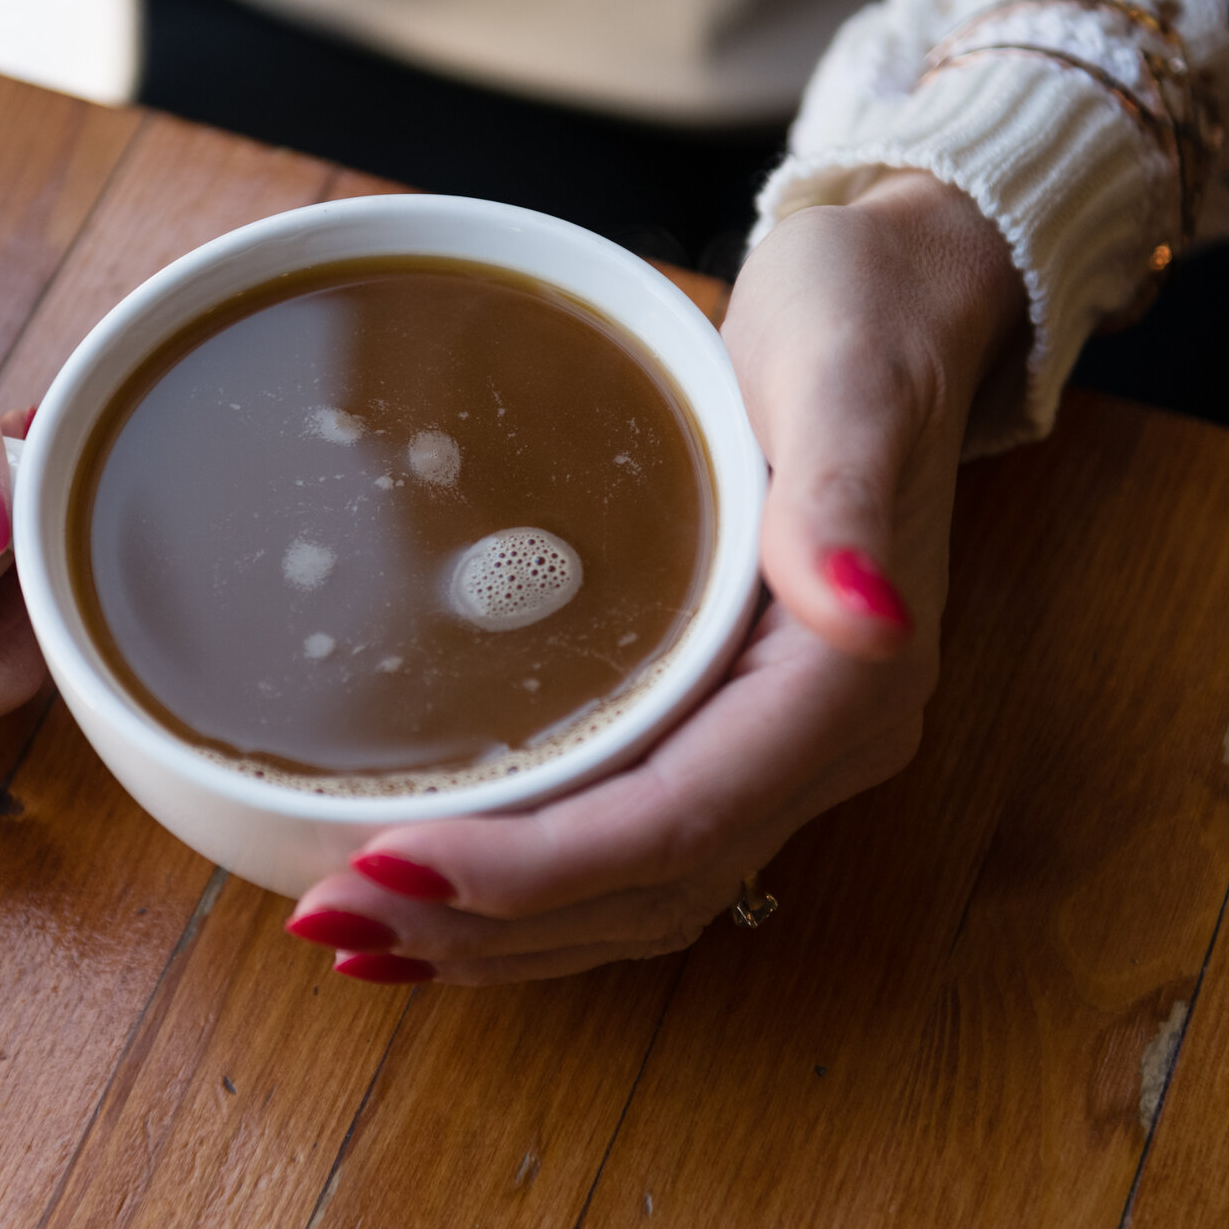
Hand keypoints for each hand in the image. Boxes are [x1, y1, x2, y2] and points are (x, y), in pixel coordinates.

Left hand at [286, 171, 1026, 982]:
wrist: (898, 298)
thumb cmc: (863, 317)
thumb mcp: (850, 373)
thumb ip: (848, 496)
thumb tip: (863, 614)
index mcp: (847, 681)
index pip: (677, 823)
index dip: (533, 867)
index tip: (393, 864)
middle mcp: (825, 741)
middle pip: (647, 887)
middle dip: (490, 918)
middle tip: (330, 912)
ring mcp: (784, 745)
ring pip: (640, 896)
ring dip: (501, 929)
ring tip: (361, 929)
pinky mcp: (738, 727)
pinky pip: (637, 850)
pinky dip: (536, 891)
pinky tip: (443, 892)